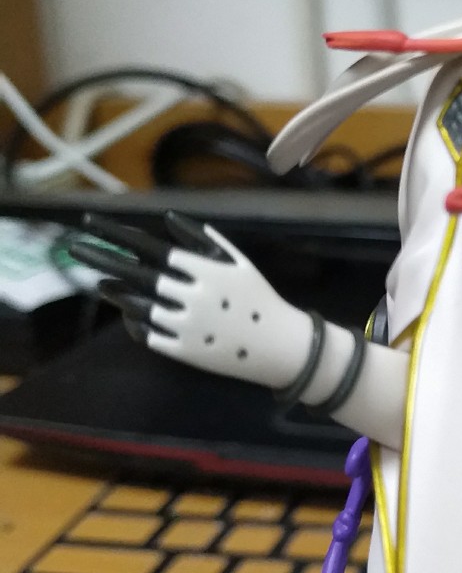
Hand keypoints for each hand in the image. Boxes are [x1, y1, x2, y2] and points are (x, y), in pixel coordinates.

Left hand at [68, 213, 312, 391]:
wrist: (276, 345)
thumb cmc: (256, 298)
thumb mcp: (237, 262)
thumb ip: (202, 240)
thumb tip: (167, 221)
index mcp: (205, 271)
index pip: (151, 248)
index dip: (118, 235)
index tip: (92, 225)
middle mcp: (191, 296)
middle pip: (137, 274)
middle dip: (103, 258)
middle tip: (76, 249)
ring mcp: (185, 325)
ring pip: (138, 306)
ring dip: (116, 293)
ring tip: (103, 283)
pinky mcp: (182, 351)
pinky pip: (149, 335)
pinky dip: (136, 323)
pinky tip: (130, 314)